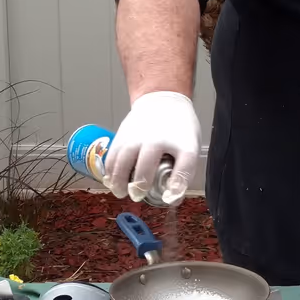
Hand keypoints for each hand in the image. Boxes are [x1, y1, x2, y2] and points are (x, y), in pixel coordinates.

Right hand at [104, 90, 200, 204]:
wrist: (162, 101)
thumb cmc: (178, 130)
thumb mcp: (189, 148)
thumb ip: (182, 172)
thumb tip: (170, 198)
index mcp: (182, 143)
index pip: (184, 165)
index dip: (177, 184)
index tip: (170, 196)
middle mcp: (158, 138)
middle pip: (146, 164)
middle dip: (140, 184)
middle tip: (137, 195)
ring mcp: (138, 136)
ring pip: (124, 159)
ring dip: (119, 180)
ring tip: (120, 192)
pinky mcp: (123, 135)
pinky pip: (113, 155)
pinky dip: (109, 170)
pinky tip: (110, 181)